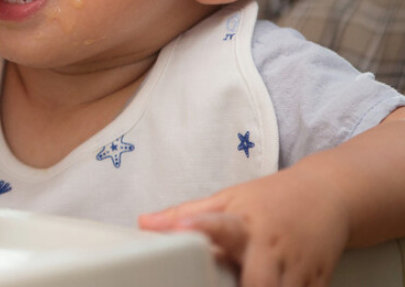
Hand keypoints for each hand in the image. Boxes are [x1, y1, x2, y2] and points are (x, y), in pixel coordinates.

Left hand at [139, 167, 348, 286]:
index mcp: (244, 223)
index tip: (182, 231)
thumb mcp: (227, 199)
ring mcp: (299, 267)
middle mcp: (272, 247)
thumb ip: (186, 214)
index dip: (201, 230)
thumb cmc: (271, 198)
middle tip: (219, 285)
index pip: (220, 227)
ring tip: (237, 284)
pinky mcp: (319, 281)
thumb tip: (143, 224)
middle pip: (259, 283)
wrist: (329, 194)